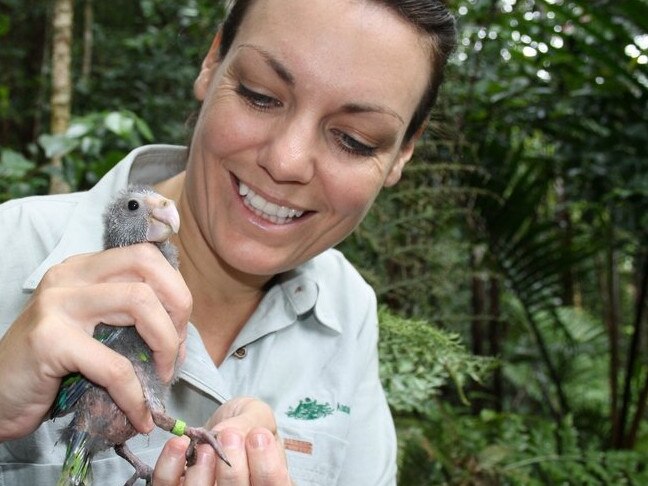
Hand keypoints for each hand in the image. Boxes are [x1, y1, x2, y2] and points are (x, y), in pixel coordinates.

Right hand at [0, 243, 191, 439]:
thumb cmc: (52, 367)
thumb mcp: (94, 329)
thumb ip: (129, 318)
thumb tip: (180, 333)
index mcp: (84, 268)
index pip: (146, 256)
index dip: (175, 290)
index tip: (180, 329)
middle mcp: (70, 276)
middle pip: (148, 266)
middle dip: (179, 307)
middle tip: (176, 350)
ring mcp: (58, 304)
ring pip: (140, 302)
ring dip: (166, 345)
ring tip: (163, 377)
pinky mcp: (50, 341)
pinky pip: (114, 365)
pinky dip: (136, 394)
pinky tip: (139, 414)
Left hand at [153, 397, 292, 484]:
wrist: (221, 427)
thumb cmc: (246, 425)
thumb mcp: (257, 416)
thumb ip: (251, 424)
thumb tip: (230, 433)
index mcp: (267, 482)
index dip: (267, 467)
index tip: (258, 436)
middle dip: (233, 470)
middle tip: (229, 436)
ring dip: (201, 475)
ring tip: (205, 446)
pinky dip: (169, 467)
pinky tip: (179, 444)